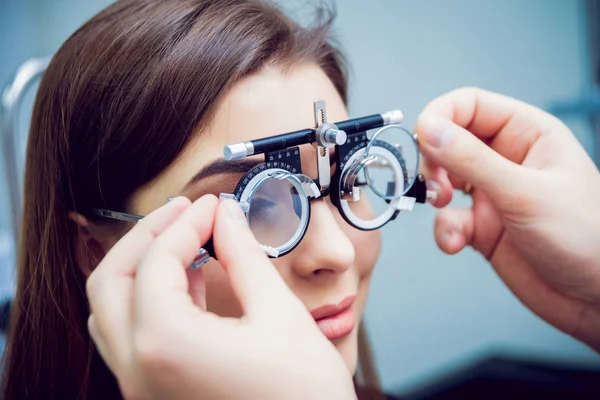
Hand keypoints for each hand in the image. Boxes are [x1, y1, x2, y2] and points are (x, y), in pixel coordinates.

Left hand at [86, 195, 355, 399]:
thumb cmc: (303, 396)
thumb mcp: (279, 314)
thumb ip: (244, 256)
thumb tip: (227, 217)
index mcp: (166, 345)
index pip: (158, 261)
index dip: (187, 222)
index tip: (214, 206)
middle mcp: (139, 370)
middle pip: (110, 282)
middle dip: (146, 237)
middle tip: (184, 212)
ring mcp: (141, 389)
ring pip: (109, 312)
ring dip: (141, 268)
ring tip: (185, 243)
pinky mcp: (154, 397)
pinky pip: (130, 338)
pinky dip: (149, 300)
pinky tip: (189, 284)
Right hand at [416, 87, 599, 350]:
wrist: (596, 296)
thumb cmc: (587, 236)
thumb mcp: (524, 192)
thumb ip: (472, 160)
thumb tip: (430, 129)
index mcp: (527, 134)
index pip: (469, 105)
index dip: (440, 116)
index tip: (423, 138)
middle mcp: (506, 159)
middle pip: (449, 141)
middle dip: (434, 160)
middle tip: (435, 181)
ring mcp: (493, 193)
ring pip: (443, 180)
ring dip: (435, 195)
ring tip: (444, 206)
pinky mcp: (482, 226)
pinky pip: (448, 220)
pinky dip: (445, 231)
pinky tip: (456, 242)